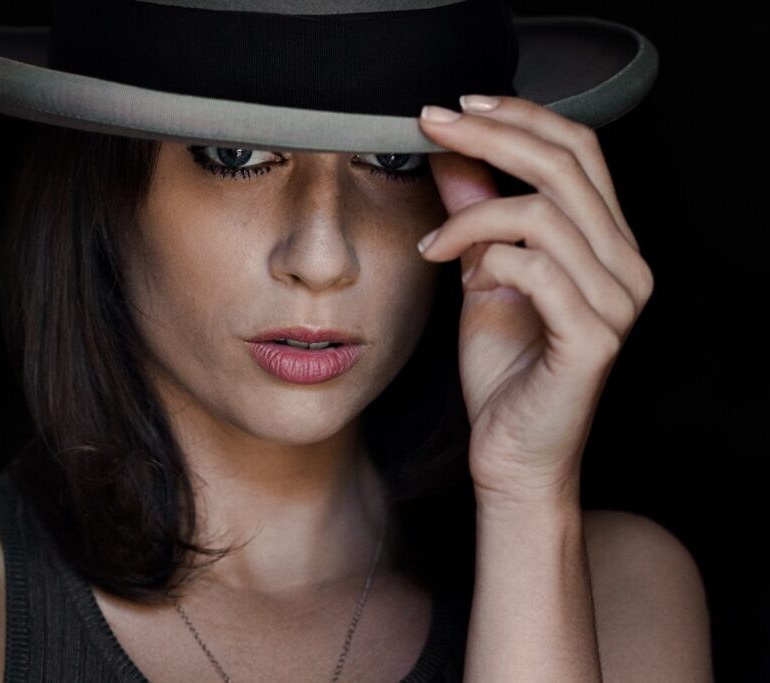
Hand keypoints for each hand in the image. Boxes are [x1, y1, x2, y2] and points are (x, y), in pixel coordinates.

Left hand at [416, 95, 653, 507]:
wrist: (512, 456)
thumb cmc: (503, 372)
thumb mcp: (483, 277)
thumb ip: (477, 217)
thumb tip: (452, 155)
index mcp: (608, 242)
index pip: (578, 149)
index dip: (520, 115)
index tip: (456, 105)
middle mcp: (627, 264)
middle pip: (566, 164)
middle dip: (491, 133)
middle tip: (430, 122)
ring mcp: (617, 301)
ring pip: (545, 213)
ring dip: (472, 214)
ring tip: (431, 242)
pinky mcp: (593, 337)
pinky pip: (537, 268)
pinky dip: (484, 255)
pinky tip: (450, 267)